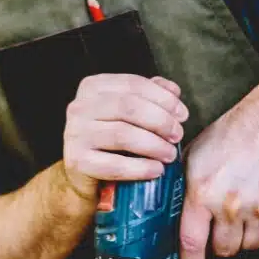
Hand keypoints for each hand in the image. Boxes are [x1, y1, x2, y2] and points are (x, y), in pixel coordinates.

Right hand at [60, 74, 188, 200]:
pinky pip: (114, 165)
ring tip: (170, 155)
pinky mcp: (77, 161)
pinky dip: (140, 168)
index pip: (134, 84)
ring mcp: (75, 133)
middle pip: (129, 107)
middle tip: (178, 135)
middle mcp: (79, 106)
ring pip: (122, 134)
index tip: (182, 115)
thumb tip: (173, 91)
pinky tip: (156, 170)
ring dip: (154, 145)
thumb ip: (149, 97)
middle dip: (161, 121)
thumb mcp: (128, 113)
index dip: (163, 98)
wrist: (84, 174)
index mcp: (93, 87)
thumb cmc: (111, 140)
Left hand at [176, 101, 258, 258]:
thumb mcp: (191, 158)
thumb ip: (182, 187)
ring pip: (249, 246)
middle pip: (224, 250)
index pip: (192, 243)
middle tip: (219, 233)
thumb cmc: (228, 137)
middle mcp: (230, 205)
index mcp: (202, 193)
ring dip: (242, 241)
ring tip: (239, 222)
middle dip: (219, 246)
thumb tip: (170, 211)